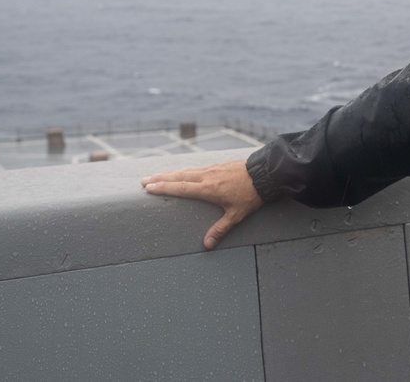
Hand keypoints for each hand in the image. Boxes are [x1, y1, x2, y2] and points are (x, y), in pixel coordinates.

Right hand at [142, 160, 263, 249]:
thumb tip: (207, 245)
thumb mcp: (237, 214)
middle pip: (178, 176)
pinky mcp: (219, 165)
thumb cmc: (251, 194)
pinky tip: (182, 172)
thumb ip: (221, 229)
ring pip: (186, 170)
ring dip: (170, 173)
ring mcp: (212, 168)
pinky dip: (184, 169)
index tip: (148, 188)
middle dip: (160, 179)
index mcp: (208, 188)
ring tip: (157, 176)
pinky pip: (196, 167)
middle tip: (144, 181)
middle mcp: (207, 176)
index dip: (164, 188)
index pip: (180, 188)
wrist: (266, 173)